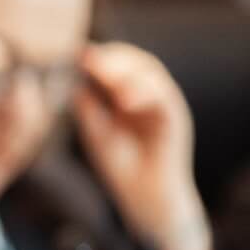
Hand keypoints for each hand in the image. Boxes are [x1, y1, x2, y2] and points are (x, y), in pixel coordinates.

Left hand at [74, 42, 210, 249]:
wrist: (145, 196)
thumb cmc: (121, 166)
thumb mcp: (97, 132)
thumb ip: (88, 108)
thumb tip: (73, 81)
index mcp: (130, 94)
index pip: (118, 64)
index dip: (99, 57)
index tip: (75, 53)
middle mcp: (149, 95)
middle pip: (137, 62)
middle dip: (112, 57)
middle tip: (87, 56)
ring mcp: (164, 105)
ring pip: (152, 73)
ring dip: (126, 71)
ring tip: (102, 73)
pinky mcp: (176, 120)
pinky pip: (164, 98)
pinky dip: (144, 94)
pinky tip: (124, 100)